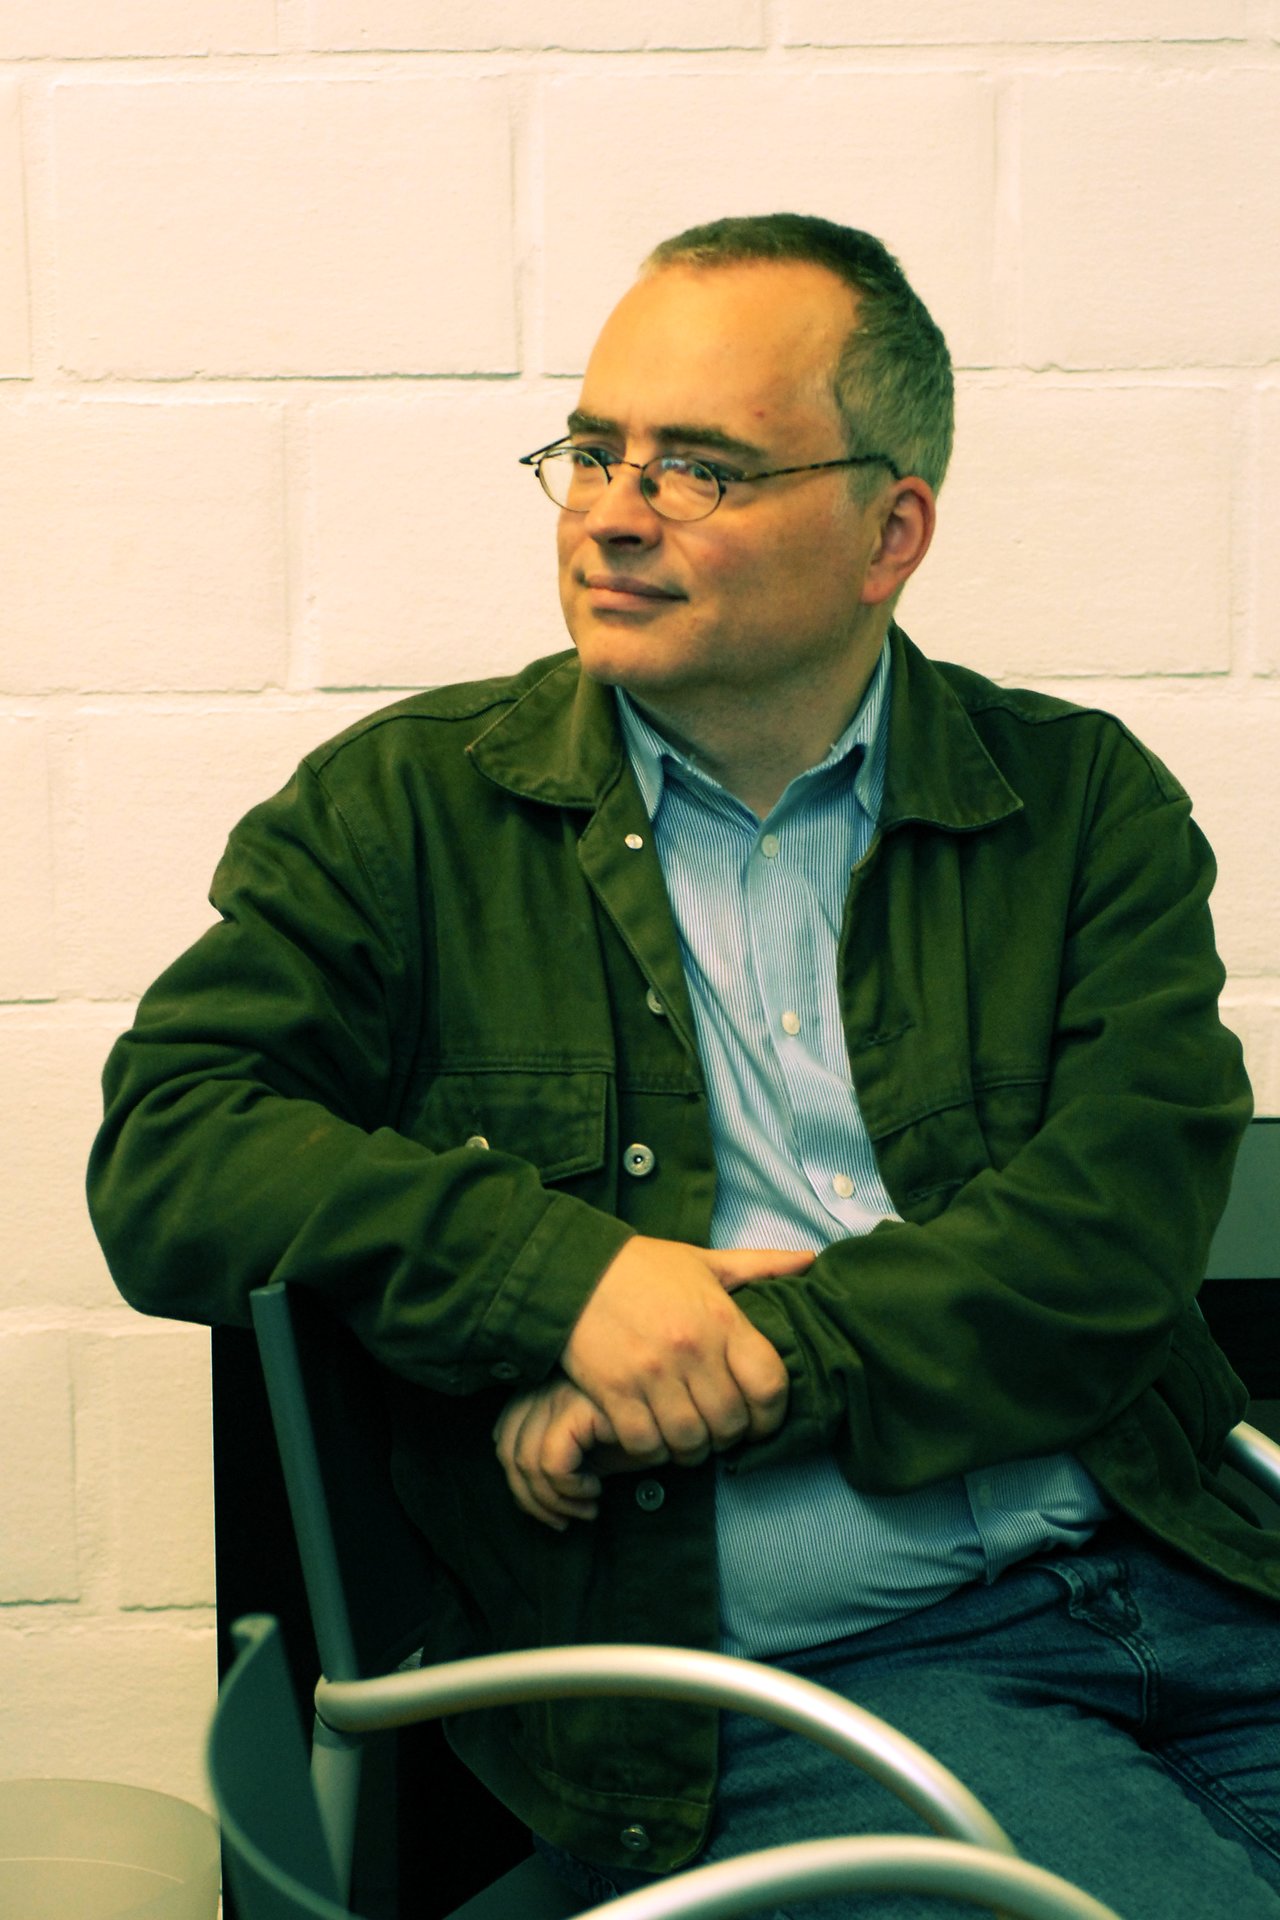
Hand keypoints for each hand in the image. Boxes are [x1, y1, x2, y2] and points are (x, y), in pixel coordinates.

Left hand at [493, 1378, 629, 1530]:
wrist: (684, 1416)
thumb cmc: (641, 1432)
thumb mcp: (592, 1447)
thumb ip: (557, 1456)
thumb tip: (527, 1491)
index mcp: (546, 1385)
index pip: (503, 1435)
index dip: (521, 1482)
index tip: (551, 1508)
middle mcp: (547, 1383)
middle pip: (507, 1448)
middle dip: (531, 1498)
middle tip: (563, 1521)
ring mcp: (561, 1392)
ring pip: (526, 1461)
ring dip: (554, 1500)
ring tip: (585, 1509)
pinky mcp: (579, 1408)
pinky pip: (552, 1463)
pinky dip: (568, 1489)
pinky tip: (595, 1493)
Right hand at [560, 1236, 811, 1463]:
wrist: (573, 1269)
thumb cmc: (644, 1267)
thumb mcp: (706, 1261)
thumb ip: (762, 1265)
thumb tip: (810, 1260)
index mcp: (722, 1319)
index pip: (770, 1386)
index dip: (772, 1415)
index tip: (761, 1419)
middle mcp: (691, 1350)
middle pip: (730, 1423)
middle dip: (730, 1436)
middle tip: (719, 1430)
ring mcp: (651, 1374)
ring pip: (690, 1441)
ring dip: (693, 1449)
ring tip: (688, 1437)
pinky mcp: (614, 1392)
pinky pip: (645, 1445)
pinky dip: (653, 1451)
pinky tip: (653, 1435)